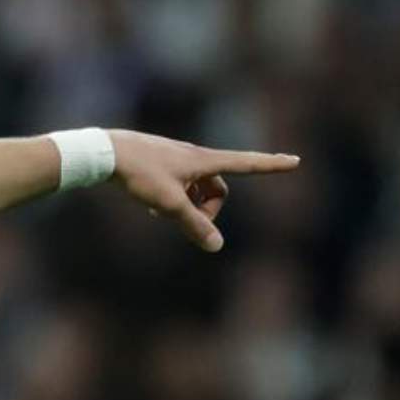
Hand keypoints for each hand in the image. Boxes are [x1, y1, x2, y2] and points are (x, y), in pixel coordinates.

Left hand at [108, 130, 299, 251]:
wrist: (105, 153)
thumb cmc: (138, 174)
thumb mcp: (169, 204)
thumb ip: (194, 225)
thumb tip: (217, 246)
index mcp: (203, 160)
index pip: (246, 163)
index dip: (271, 165)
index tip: (295, 160)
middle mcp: (194, 156)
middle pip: (218, 189)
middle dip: (209, 210)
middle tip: (186, 223)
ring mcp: (177, 159)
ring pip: (197, 189)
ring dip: (189, 206)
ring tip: (163, 213)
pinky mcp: (162, 163)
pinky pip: (180, 185)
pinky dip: (174, 199)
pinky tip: (153, 207)